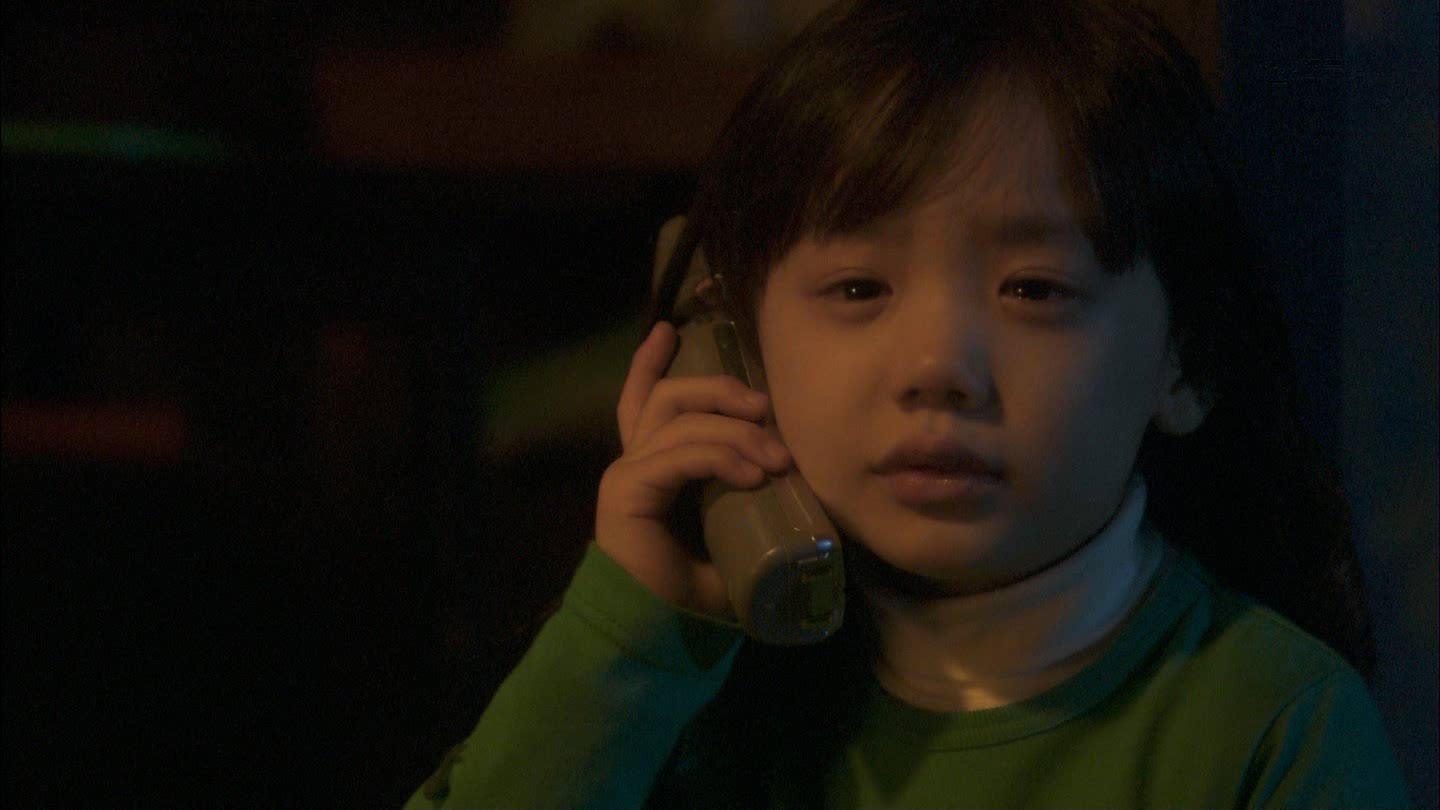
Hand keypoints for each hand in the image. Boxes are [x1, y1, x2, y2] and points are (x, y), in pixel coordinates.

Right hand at [595, 321, 791, 618]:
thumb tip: (805, 489)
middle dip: (720, 391)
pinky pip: (678, 455)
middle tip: (764, 406)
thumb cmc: (694, 592)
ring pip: (679, 421)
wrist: (659, 632)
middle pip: (670, 397)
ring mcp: (628, 475)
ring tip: (776, 460)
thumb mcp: (733, 533)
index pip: (646, 401)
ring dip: (735, 432)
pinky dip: (721, 457)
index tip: (671, 329)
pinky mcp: (627, 492)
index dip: (651, 363)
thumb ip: (747, 502)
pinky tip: (753, 474)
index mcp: (652, 468)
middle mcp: (635, 463)